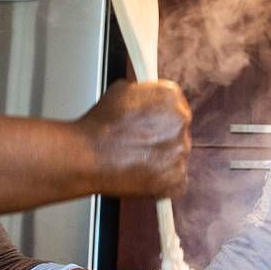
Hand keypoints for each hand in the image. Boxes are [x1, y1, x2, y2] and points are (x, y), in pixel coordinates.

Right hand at [79, 79, 190, 197]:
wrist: (90, 155)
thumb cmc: (100, 125)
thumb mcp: (121, 90)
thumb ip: (144, 92)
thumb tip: (147, 97)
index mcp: (170, 97)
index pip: (175, 103)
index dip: (160, 114)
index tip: (152, 121)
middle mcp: (180, 122)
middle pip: (177, 129)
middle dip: (162, 135)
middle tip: (140, 141)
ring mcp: (180, 151)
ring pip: (175, 154)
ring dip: (161, 156)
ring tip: (136, 158)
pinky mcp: (176, 178)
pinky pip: (174, 178)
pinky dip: (161, 179)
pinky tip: (142, 173)